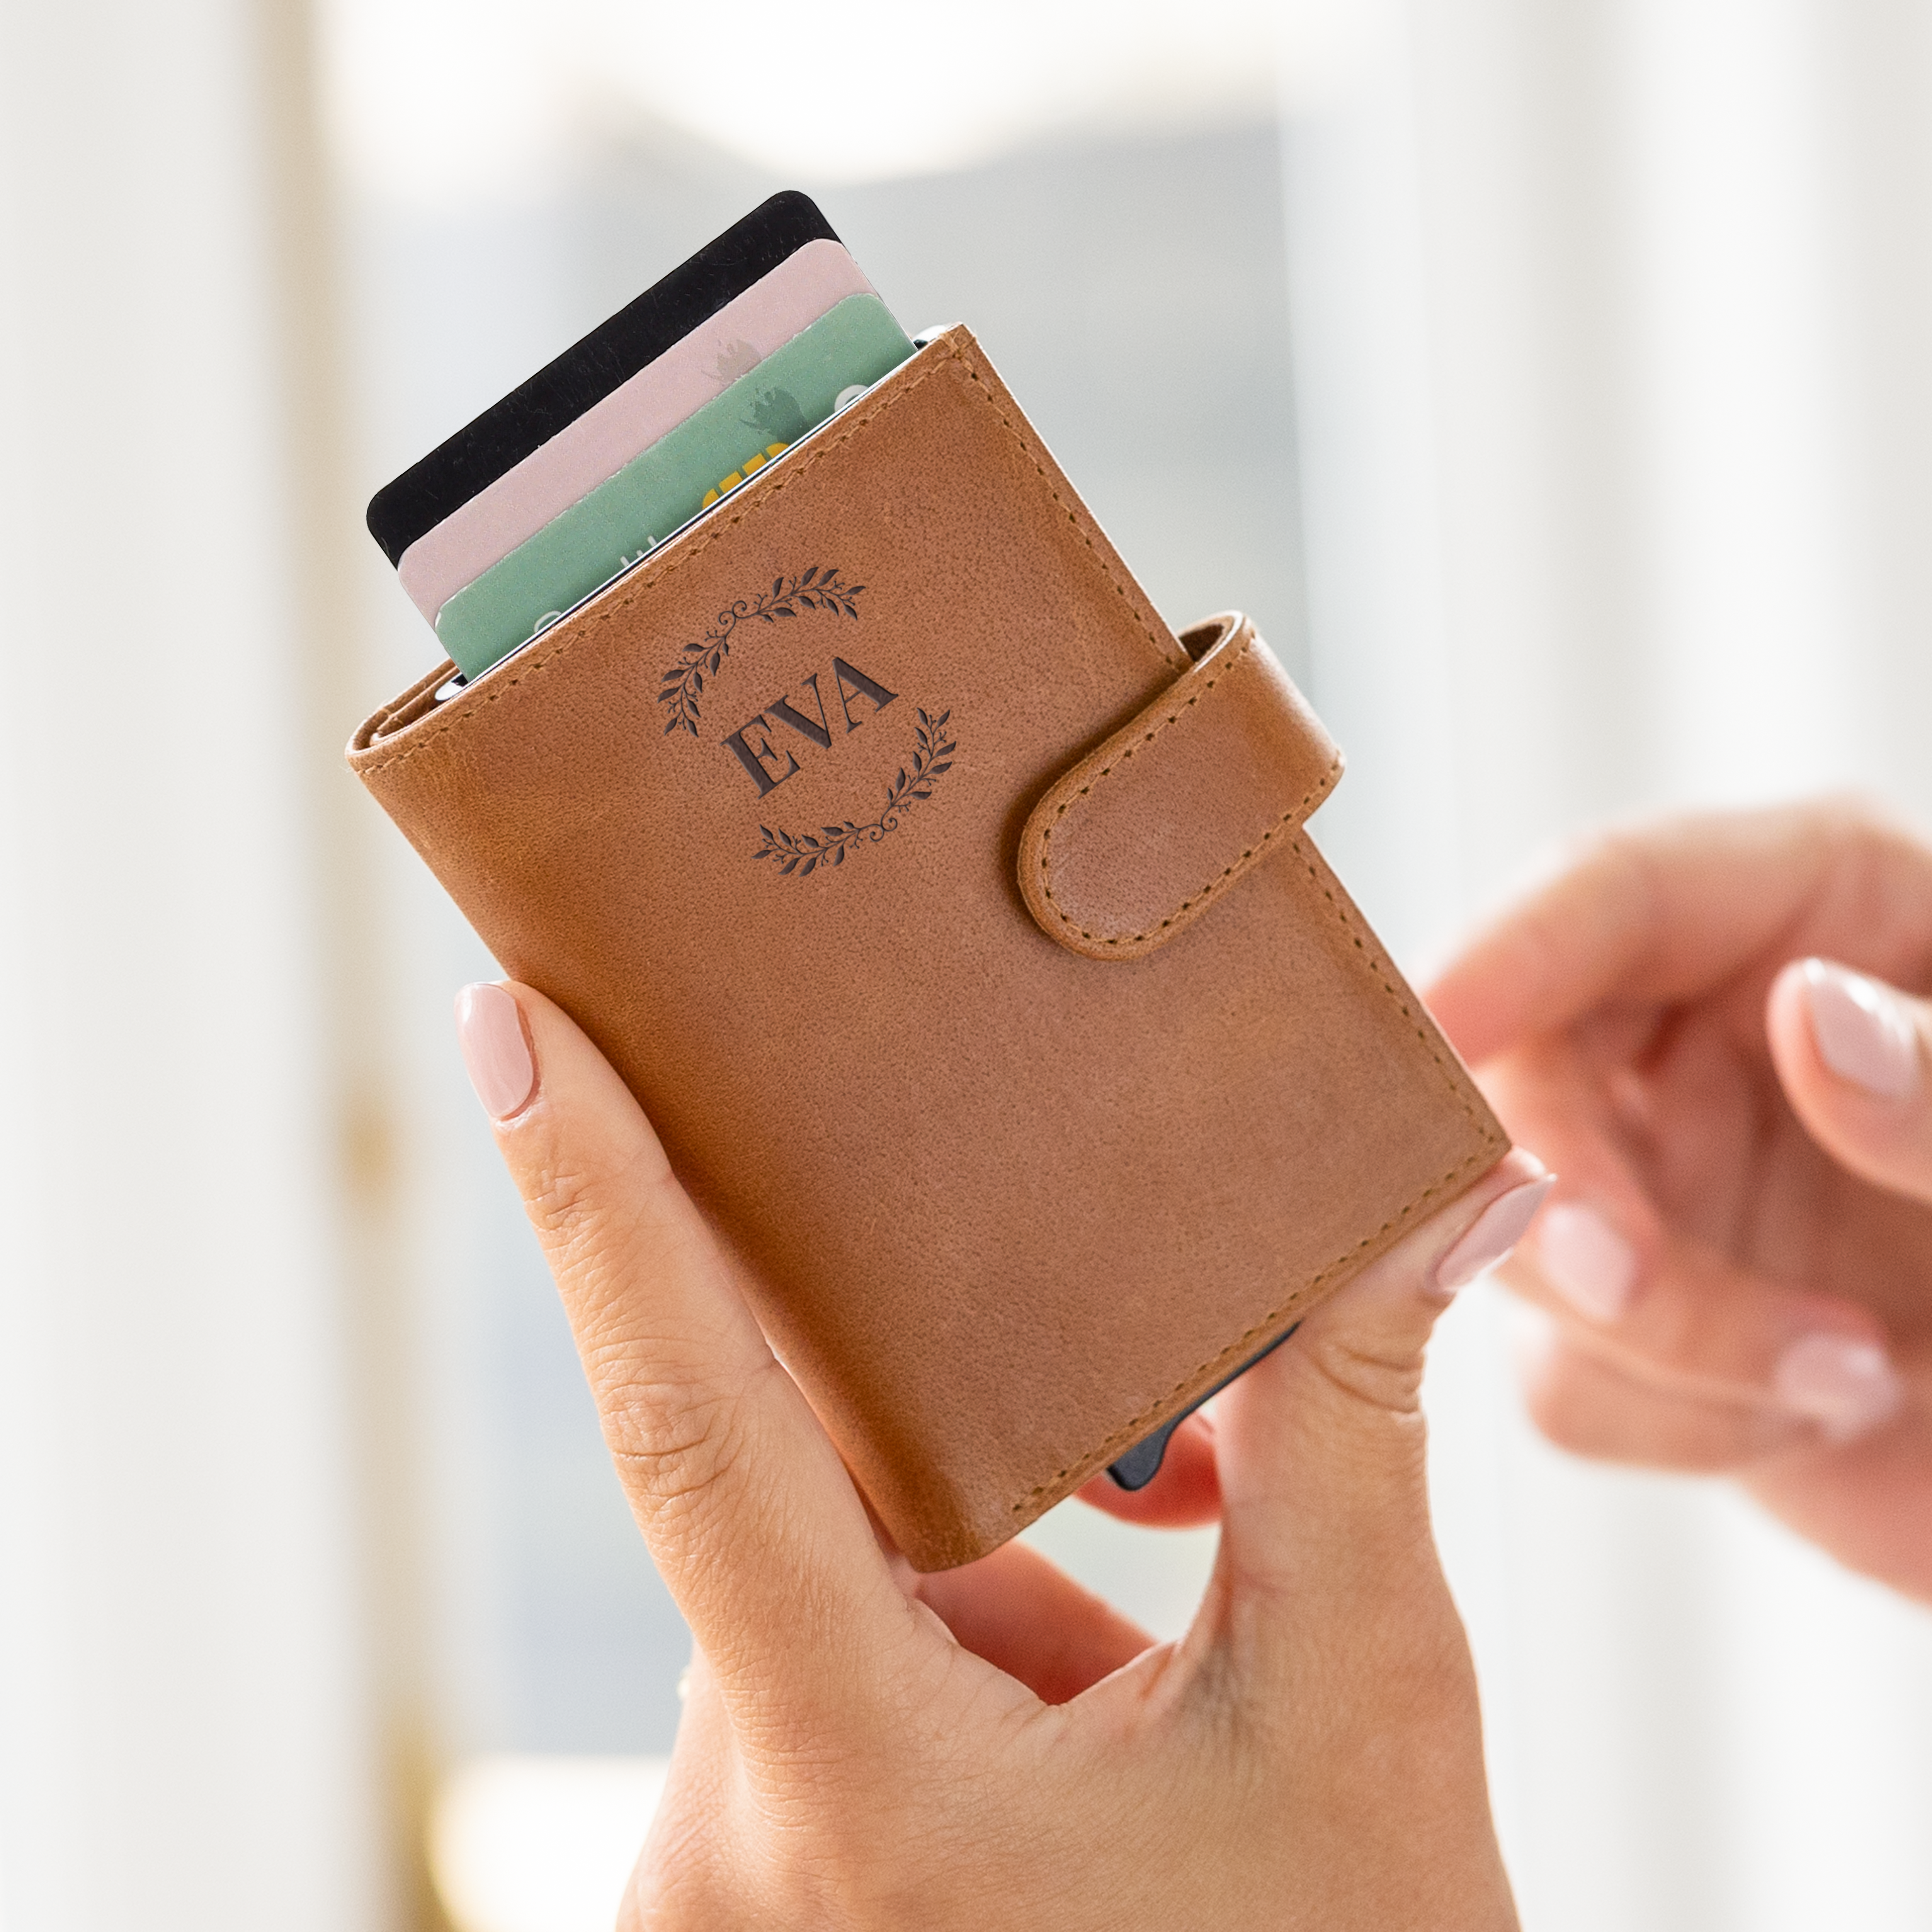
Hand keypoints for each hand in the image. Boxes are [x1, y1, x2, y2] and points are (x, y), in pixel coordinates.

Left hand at [455, 979, 1546, 1929]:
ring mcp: (739, 1862)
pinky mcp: (774, 1863)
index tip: (509, 1024)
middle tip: (1033, 1310)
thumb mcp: (1358, 1711)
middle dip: (923, 1368)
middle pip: (793, 1479)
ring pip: (827, 1564)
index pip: (685, 1416)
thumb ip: (1353, 1433)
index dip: (592, 1200)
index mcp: (851, 1774)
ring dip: (977, 1530)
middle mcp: (738, 1824)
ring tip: (1148, 1587)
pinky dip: (952, 1602)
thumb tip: (1445, 1195)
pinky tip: (1097, 1658)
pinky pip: (834, 1643)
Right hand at [1424, 800, 1931, 1601]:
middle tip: (1630, 1279)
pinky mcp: (1650, 1328)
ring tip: (1853, 1373)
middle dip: (1557, 1190)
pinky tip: (1820, 1411)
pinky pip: (1569, 1380)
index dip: (1506, 949)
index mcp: (1813, 913)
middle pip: (1518, 1072)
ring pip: (1513, 1242)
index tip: (1433, 1029)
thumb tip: (1811, 1019)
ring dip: (1653, 1335)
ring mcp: (1666, 1182)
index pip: (1610, 892)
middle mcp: (1707, 1034)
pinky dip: (1679, 1421)